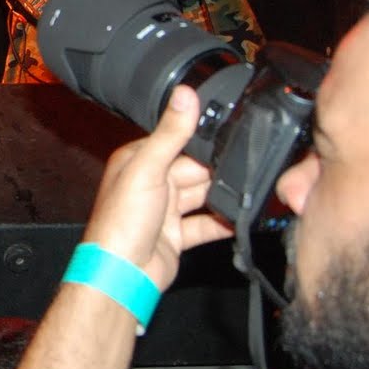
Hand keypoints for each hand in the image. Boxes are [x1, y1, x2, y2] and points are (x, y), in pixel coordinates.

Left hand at [86, 86, 233, 289]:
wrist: (123, 274)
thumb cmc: (121, 222)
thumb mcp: (148, 169)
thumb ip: (171, 133)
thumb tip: (185, 94)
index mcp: (138, 161)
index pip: (177, 142)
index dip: (203, 141)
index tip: (232, 135)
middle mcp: (150, 183)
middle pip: (195, 170)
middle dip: (217, 172)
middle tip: (244, 169)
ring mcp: (164, 210)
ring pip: (202, 196)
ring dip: (222, 197)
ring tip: (247, 192)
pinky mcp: (176, 235)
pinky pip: (205, 224)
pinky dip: (222, 223)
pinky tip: (241, 220)